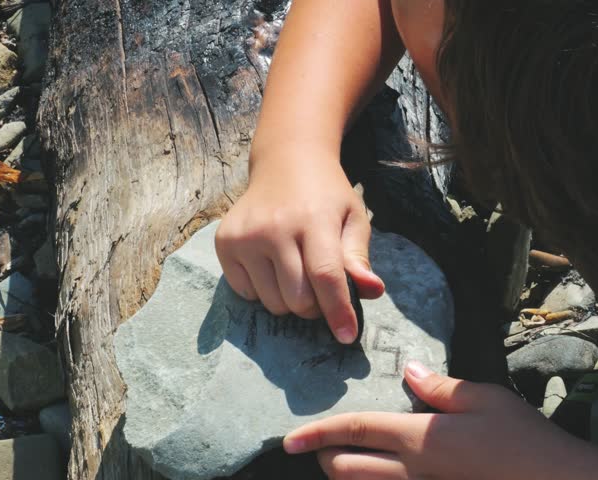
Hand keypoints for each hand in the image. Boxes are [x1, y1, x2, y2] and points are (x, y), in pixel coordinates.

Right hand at [215, 147, 384, 343]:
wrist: (286, 162)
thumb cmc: (326, 196)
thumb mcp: (353, 219)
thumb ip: (359, 257)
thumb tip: (373, 291)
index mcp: (314, 219)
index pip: (325, 276)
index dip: (337, 311)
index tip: (346, 337)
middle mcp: (274, 227)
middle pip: (297, 298)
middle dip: (315, 306)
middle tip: (320, 286)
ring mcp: (245, 236)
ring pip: (272, 303)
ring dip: (290, 301)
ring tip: (296, 271)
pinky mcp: (224, 243)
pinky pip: (246, 294)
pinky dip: (263, 291)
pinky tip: (271, 264)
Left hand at [283, 362, 597, 478]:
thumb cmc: (522, 438)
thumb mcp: (483, 399)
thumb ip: (439, 386)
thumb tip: (407, 370)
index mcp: (420, 438)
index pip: (357, 430)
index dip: (320, 432)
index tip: (289, 437)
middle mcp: (413, 471)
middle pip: (348, 469)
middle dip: (325, 457)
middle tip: (319, 445)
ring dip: (346, 473)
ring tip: (344, 459)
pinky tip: (381, 472)